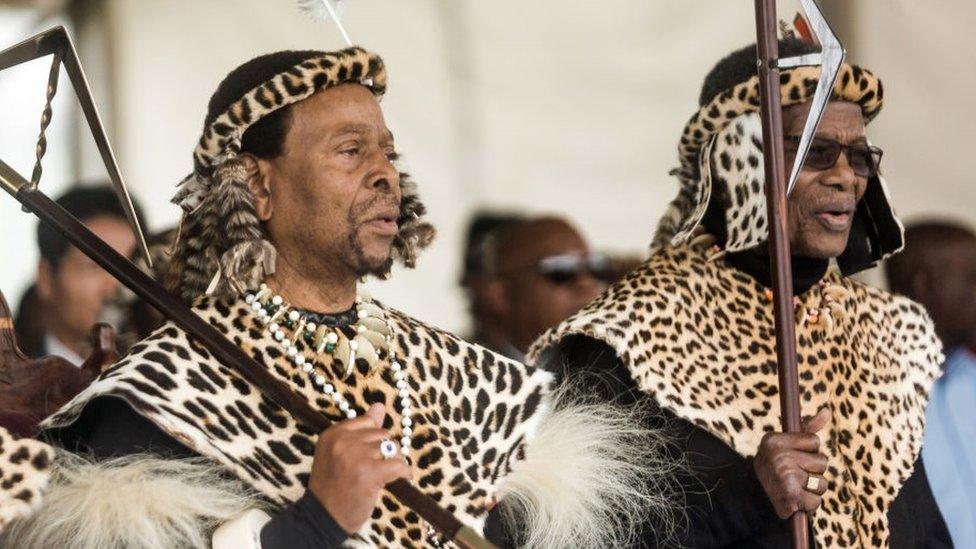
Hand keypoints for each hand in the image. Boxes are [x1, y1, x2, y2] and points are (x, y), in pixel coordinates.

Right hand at [308, 403, 410, 533]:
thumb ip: (360, 429)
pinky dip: (403, 473)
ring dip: (392, 462)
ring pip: (392, 448)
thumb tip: (379, 405)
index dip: (372, 441)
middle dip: (383, 451)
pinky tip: (399, 480)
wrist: (322, 517)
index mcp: (332, 434)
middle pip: (382, 434)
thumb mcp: (338, 453)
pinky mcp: (371, 473)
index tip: (367, 455)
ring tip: (382, 476)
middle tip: (374, 469)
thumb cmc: (332, 486)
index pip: (367, 422)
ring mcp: (357, 456)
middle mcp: (343, 441)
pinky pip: (399, 465)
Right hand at [753, 407, 829, 518]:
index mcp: (773, 440)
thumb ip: (807, 428)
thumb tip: (826, 412)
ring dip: (812, 489)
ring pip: (822, 483)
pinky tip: (794, 501)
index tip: (791, 457)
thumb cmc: (776, 467)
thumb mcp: (786, 444)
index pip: (814, 441)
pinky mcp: (790, 495)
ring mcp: (784, 475)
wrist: (753, 497)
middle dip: (812, 471)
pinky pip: (816, 501)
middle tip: (793, 475)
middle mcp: (777, 455)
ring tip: (794, 487)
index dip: (807, 452)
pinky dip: (808, 505)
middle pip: (822, 461)